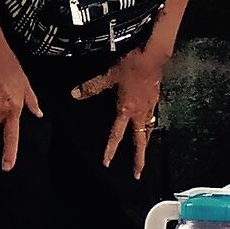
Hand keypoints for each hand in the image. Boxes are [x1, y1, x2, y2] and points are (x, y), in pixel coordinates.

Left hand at [72, 45, 167, 179]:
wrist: (153, 55)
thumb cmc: (130, 65)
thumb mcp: (108, 75)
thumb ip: (92, 87)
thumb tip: (74, 94)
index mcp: (125, 110)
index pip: (116, 135)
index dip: (110, 150)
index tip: (107, 164)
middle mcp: (139, 113)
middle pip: (139, 142)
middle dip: (139, 159)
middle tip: (138, 173)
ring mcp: (150, 107)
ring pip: (148, 131)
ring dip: (146, 144)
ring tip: (144, 153)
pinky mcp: (156, 99)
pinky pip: (153, 118)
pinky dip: (151, 126)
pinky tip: (149, 126)